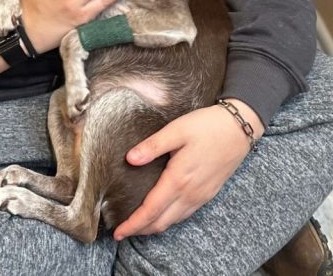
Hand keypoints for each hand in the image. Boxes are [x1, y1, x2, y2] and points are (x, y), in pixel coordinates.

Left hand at [113, 100, 262, 239]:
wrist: (240, 127)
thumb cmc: (207, 126)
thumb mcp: (176, 130)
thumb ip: (151, 146)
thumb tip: (129, 159)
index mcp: (178, 179)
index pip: (151, 211)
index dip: (133, 224)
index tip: (118, 232)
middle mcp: (191, 193)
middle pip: (162, 221)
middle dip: (140, 230)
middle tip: (121, 232)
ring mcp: (202, 195)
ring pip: (174, 220)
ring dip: (154, 226)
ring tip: (137, 225)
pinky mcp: (209, 193)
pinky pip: (186, 214)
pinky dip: (169, 220)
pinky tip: (161, 215)